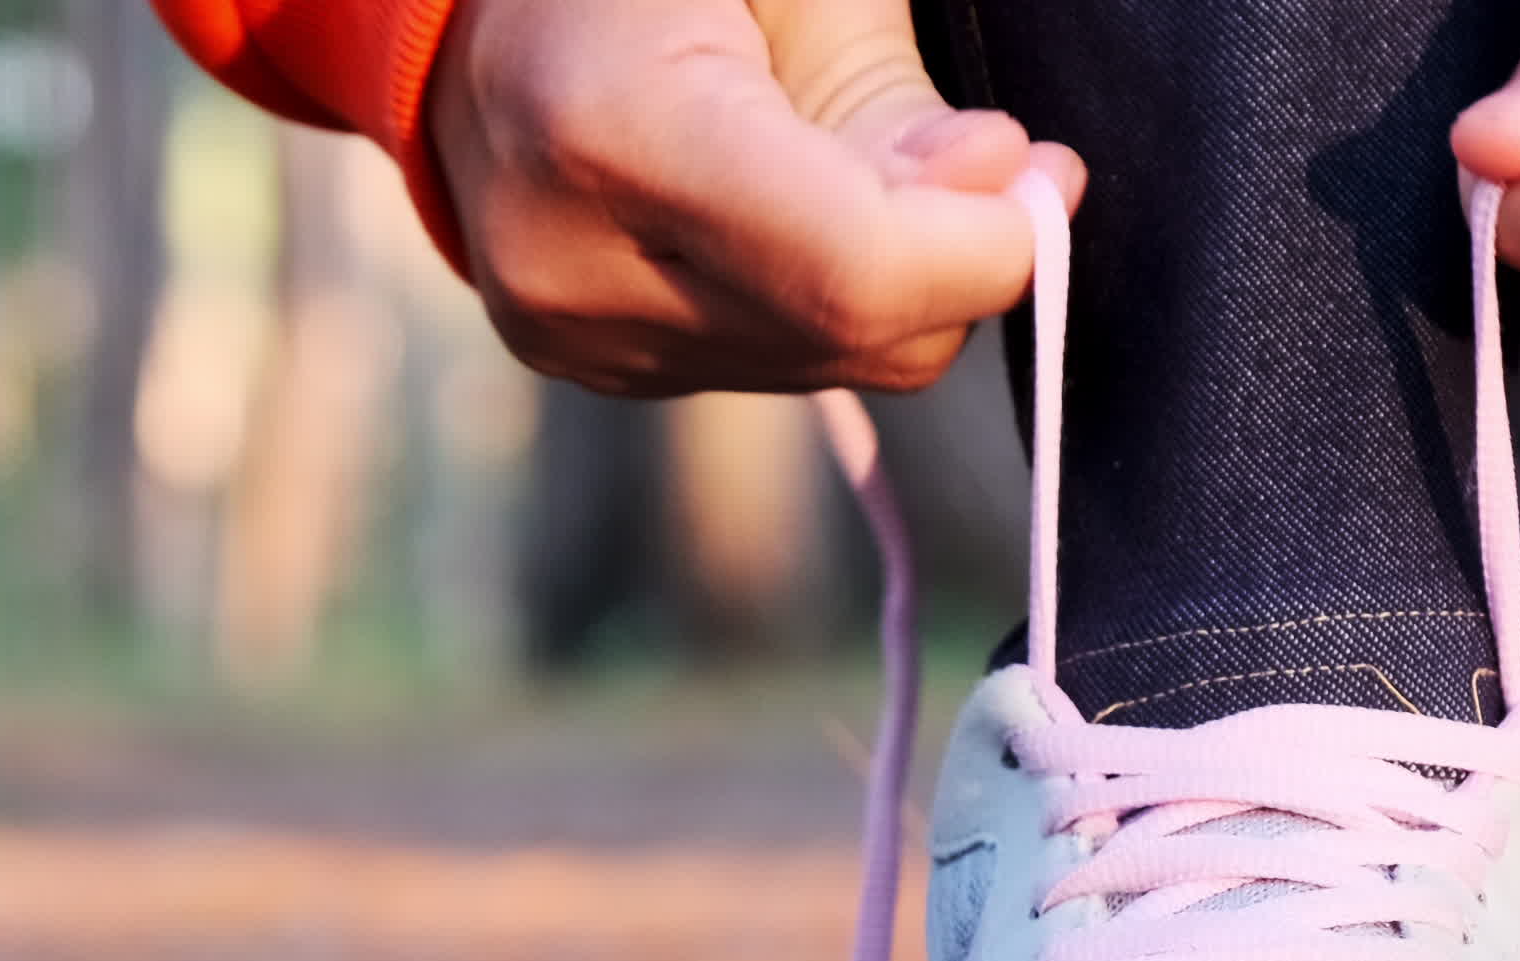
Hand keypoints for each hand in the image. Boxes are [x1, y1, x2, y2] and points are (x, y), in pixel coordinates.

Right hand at [426, 0, 1083, 394]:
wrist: (472, 15)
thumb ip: (896, 99)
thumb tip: (1011, 199)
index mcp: (611, 130)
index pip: (855, 274)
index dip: (987, 247)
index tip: (1047, 175)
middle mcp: (576, 265)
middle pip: (859, 337)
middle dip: (958, 259)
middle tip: (979, 153)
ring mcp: (575, 337)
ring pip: (834, 365)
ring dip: (893, 279)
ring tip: (849, 158)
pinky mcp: (591, 367)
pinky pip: (777, 366)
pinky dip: (823, 299)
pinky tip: (785, 207)